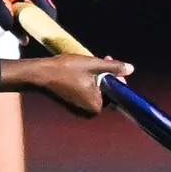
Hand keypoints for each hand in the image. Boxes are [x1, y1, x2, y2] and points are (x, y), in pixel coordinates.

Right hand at [0, 54, 131, 117]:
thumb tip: (130, 69)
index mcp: (97, 106)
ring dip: (96, 77)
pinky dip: (86, 82)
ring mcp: (80, 109)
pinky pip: (86, 93)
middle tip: (101, 59)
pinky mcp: (72, 105)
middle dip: (105, 75)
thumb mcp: (93, 65)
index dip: (116, 77)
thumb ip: (113, 68)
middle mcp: (89, 112)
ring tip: (89, 63)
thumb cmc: (66, 69)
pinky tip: (80, 71)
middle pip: (106, 92)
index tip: (109, 63)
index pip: (116, 93)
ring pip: (96, 91)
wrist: (39, 74)